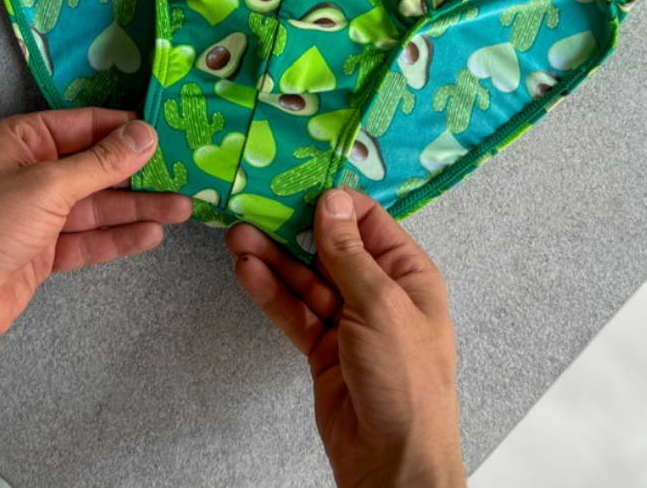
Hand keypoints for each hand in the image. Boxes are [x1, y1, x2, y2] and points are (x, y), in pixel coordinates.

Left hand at [0, 108, 191, 334]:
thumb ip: (102, 162)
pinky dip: (119, 237)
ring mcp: (40, 213)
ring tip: (183, 207)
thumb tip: (145, 134)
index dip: (126, 129)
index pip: (85, 126)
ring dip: (139, 208)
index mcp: (23, 141)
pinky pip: (90, 238)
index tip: (167, 131)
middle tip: (183, 172)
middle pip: (97, 167)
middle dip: (139, 173)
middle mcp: (33, 172)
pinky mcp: (46, 250)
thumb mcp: (49, 185)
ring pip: (99, 205)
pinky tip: (152, 234)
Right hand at [227, 188, 464, 487]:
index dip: (336, 203)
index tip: (299, 186)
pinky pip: (295, 312)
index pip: (369, 223)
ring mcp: (348, 320)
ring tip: (238, 238)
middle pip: (330, 249)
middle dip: (294, 230)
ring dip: (273, 260)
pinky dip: (272, 293)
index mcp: (407, 273)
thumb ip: (349, 253)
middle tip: (256, 209)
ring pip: (306, 280)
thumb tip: (332, 201)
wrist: (392, 461)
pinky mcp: (322, 348)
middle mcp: (378, 291)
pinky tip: (248, 273)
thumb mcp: (380, 305)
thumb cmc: (406, 379)